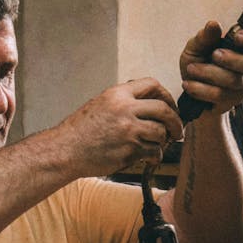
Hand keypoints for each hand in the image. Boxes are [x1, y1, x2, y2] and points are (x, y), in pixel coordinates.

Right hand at [54, 78, 182, 175]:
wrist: (65, 151)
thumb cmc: (81, 131)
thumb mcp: (100, 104)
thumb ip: (124, 101)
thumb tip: (150, 104)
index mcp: (117, 94)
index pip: (152, 85)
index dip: (166, 96)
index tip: (169, 107)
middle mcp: (125, 109)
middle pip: (164, 109)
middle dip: (175, 121)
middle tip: (176, 130)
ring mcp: (128, 130)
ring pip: (161, 132)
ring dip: (163, 141)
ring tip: (157, 146)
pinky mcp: (130, 150)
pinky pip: (154, 152)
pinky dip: (155, 156)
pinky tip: (149, 158)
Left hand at [179, 20, 242, 116]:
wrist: (188, 89)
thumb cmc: (196, 62)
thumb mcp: (195, 47)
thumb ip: (204, 37)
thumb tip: (213, 24)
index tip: (237, 37)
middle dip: (233, 60)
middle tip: (214, 55)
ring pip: (234, 80)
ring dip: (208, 73)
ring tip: (191, 69)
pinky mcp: (233, 100)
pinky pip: (220, 94)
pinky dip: (200, 88)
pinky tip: (188, 85)